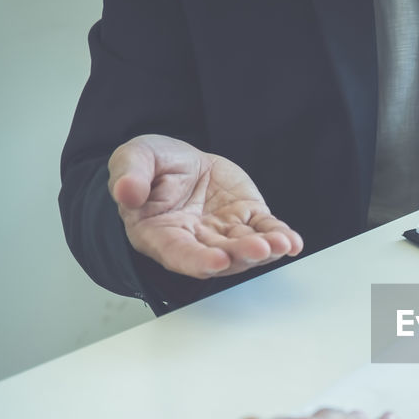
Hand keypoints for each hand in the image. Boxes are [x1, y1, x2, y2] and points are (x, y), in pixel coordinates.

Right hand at [108, 134, 303, 278]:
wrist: (180, 159)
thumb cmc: (152, 166)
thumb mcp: (134, 158)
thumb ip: (129, 175)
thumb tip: (126, 192)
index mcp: (160, 233)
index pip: (179, 254)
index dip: (198, 260)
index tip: (217, 261)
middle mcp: (195, 240)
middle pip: (219, 255)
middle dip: (241, 255)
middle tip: (259, 249)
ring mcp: (224, 232)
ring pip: (246, 247)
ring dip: (266, 249)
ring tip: (282, 244)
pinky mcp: (247, 218)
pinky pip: (265, 230)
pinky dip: (280, 236)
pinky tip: (292, 242)